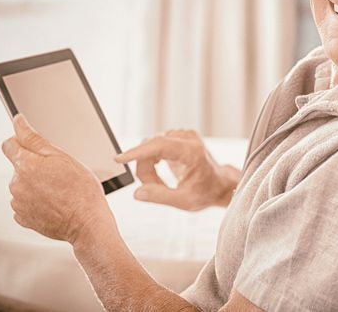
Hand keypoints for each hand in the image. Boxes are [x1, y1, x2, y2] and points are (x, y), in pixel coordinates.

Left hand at [1, 114, 112, 243]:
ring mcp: (18, 203)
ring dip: (36, 186)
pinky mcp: (23, 218)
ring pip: (23, 187)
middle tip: (59, 175)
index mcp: (25, 165)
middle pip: (19, 167)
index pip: (9, 145)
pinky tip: (53, 205)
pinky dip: (36, 203)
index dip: (22, 143)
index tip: (34, 148)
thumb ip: (34, 138)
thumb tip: (18, 121)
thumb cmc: (81, 189)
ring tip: (59, 192)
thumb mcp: (62, 157)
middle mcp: (16, 184)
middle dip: (34, 167)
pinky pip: (25, 205)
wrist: (87, 223)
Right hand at [115, 129, 239, 210]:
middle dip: (145, 169)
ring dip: (148, 168)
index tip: (120, 159)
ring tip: (159, 184)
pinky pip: (153, 147)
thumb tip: (138, 192)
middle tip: (149, 188)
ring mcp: (182, 135)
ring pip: (149, 147)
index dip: (137, 153)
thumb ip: (161, 197)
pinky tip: (159, 173)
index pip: (159, 145)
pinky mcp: (176, 137)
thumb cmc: (205, 192)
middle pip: (151, 147)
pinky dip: (151, 162)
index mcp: (193, 151)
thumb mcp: (184, 201)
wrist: (218, 184)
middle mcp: (188, 138)